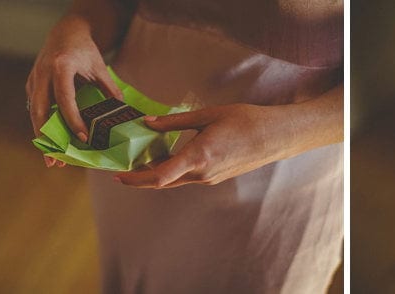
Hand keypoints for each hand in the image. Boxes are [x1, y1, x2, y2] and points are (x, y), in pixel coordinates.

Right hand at [26, 16, 122, 166]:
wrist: (66, 32)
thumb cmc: (84, 49)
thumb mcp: (100, 67)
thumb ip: (110, 89)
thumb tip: (122, 114)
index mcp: (61, 67)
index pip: (65, 99)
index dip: (73, 120)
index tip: (83, 138)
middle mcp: (42, 73)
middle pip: (40, 110)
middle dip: (47, 138)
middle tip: (57, 161)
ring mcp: (34, 79)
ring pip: (33, 113)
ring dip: (41, 137)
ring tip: (52, 159)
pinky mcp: (31, 84)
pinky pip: (34, 109)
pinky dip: (41, 127)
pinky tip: (51, 143)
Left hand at [114, 104, 296, 187]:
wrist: (275, 136)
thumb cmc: (245, 121)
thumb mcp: (207, 115)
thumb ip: (174, 122)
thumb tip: (148, 122)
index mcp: (198, 156)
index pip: (159, 177)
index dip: (135, 179)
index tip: (118, 175)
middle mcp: (202, 173)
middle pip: (162, 182)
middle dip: (140, 177)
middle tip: (122, 170)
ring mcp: (210, 179)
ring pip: (176, 179)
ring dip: (158, 171)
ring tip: (144, 156)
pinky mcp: (216, 178)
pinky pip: (189, 176)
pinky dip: (174, 169)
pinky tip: (170, 155)